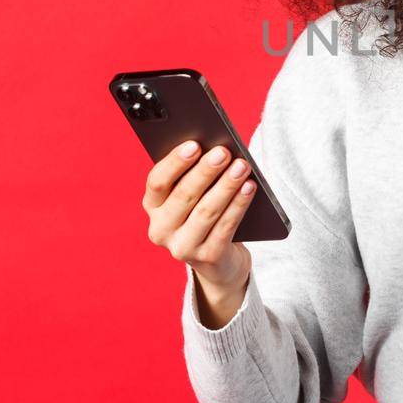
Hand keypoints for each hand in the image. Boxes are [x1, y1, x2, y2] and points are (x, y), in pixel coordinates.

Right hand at [143, 140, 254, 292]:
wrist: (219, 258)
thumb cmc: (205, 212)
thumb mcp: (193, 195)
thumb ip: (194, 174)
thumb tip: (213, 149)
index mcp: (152, 206)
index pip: (157, 182)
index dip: (175, 162)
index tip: (194, 144)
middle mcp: (161, 229)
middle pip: (184, 195)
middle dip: (206, 171)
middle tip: (223, 152)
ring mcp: (182, 247)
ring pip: (206, 211)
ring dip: (226, 186)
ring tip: (241, 167)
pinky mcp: (207, 258)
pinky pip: (225, 227)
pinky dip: (239, 205)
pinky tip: (249, 188)